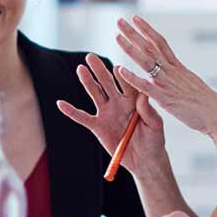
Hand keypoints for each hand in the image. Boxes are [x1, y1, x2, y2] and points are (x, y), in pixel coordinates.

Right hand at [57, 53, 167, 174]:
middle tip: (91, 57)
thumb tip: (143, 94)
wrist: (145, 160)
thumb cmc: (154, 140)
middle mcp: (118, 102)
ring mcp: (106, 113)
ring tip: (80, 69)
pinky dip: (71, 111)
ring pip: (95, 94)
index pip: (126, 83)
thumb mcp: (155, 125)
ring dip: (87, 82)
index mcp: (134, 99)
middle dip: (99, 70)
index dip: (122, 76)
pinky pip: (82, 117)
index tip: (117, 68)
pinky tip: (60, 104)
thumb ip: (148, 111)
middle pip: (107, 83)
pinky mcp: (98, 126)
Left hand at [112, 17, 216, 138]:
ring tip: (117, 36)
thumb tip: (175, 73)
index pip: (161, 43)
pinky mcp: (166, 98)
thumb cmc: (208, 106)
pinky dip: (133, 77)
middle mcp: (173, 71)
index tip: (135, 19)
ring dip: (130, 48)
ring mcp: (169, 83)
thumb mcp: (192, 86)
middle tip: (119, 21)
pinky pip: (146, 86)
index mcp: (179, 68)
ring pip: (147, 61)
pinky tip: (120, 69)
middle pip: (151, 47)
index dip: (147, 30)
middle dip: (134, 33)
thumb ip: (180, 79)